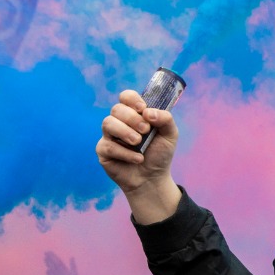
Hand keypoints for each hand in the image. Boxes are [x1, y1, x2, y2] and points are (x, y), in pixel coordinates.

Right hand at [95, 90, 181, 222]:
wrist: (153, 178)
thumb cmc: (159, 154)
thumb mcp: (170, 136)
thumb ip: (165, 119)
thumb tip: (148, 112)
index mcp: (135, 114)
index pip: (126, 97)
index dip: (132, 99)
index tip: (143, 109)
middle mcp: (120, 122)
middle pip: (117, 109)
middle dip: (132, 118)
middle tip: (145, 130)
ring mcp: (109, 136)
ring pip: (108, 123)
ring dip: (125, 132)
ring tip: (138, 143)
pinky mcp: (103, 151)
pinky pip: (108, 146)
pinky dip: (125, 153)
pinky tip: (137, 159)